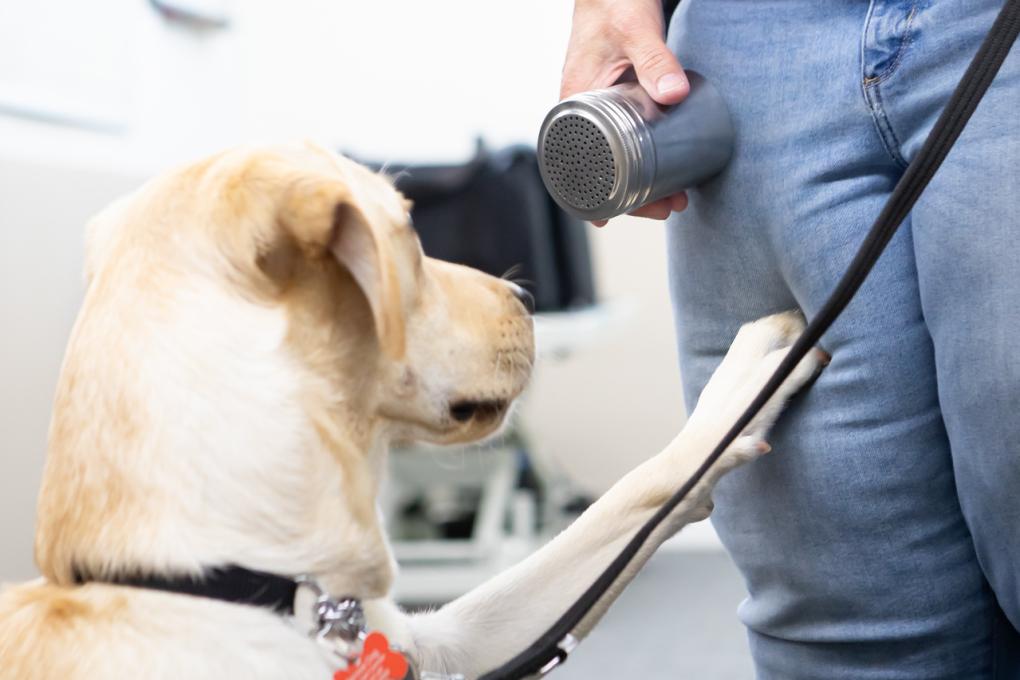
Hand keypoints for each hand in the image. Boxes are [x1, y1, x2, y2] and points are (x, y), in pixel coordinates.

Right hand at [561, 0, 689, 225]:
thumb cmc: (613, 2)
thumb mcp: (634, 30)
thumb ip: (655, 59)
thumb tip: (674, 94)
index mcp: (574, 99)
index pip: (570, 162)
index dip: (586, 196)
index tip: (605, 221)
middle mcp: (583, 109)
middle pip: (599, 168)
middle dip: (631, 195)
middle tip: (666, 207)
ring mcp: (601, 106)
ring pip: (616, 157)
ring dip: (643, 182)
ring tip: (675, 196)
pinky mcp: (619, 100)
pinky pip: (626, 140)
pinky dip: (645, 160)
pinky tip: (668, 170)